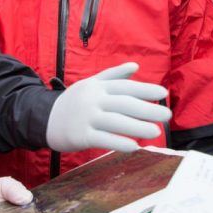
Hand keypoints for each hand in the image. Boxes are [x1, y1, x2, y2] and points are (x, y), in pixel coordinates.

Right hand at [45, 62, 171, 152]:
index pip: (125, 86)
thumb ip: (114, 75)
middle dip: (148, 109)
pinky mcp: (81, 136)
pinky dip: (119, 142)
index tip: (163, 94)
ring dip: (138, 127)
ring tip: (156, 132)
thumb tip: (136, 66)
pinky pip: (103, 139)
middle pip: (124, 104)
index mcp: (98, 86)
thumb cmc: (74, 101)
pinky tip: (134, 146)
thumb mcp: (91, 83)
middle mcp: (93, 100)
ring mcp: (86, 118)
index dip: (145, 89)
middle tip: (167, 116)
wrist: (45, 118)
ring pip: (116, 122)